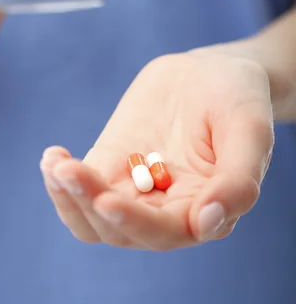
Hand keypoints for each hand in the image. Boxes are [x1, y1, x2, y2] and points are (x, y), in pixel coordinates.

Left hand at [40, 49, 273, 249]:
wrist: (209, 71)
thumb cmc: (238, 97)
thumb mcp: (249, 130)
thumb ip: (238, 180)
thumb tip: (207, 224)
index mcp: (206, 211)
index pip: (166, 232)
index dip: (135, 222)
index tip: (106, 200)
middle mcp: (167, 210)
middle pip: (121, 230)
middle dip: (91, 204)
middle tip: (68, 170)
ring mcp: (135, 190)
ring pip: (93, 218)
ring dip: (70, 198)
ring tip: (56, 164)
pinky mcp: (111, 167)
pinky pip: (81, 187)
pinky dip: (61, 180)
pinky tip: (52, 157)